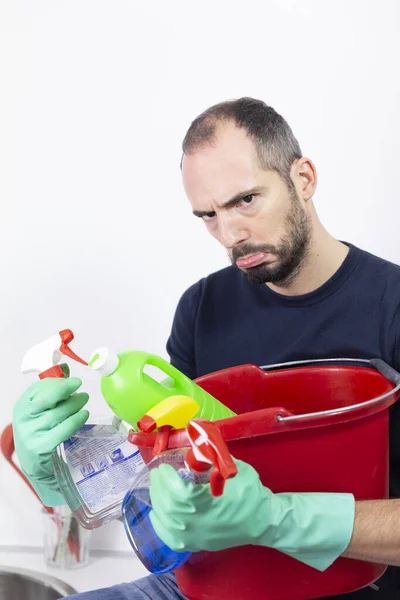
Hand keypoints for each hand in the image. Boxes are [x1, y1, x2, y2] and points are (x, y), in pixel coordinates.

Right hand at [12, 367, 88, 505]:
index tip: (74, 382)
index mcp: (22, 406)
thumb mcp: (41, 410)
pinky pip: (62, 430)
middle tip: (82, 391)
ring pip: (58, 414)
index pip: (39, 389)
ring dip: (74, 406)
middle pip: (48, 400)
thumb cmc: (40, 431)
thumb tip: (65, 367)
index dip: (58, 383)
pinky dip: (75, 421)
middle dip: (67, 392)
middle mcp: (23, 419)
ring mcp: (31, 434)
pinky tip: (83, 415)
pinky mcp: (41, 448)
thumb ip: (52, 390)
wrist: (34, 464)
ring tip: (84, 401)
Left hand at [149, 458, 354, 570]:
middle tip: (158, 473)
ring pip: (165, 520)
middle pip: (167, 504)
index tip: (163, 466)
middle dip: (159, 486)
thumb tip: (195, 447)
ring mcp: (195, 536)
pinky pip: (170, 537)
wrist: (263, 520)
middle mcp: (196, 523)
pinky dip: (160, 524)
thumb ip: (211, 459)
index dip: (166, 478)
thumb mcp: (232, 469)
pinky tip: (158, 513)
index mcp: (205, 503)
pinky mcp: (196, 544)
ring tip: (157, 487)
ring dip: (158, 501)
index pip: (176, 491)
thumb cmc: (250, 494)